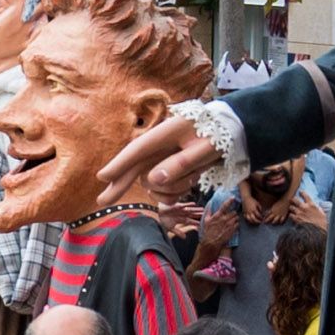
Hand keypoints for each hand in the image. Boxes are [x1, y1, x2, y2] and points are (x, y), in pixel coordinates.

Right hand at [100, 109, 222, 204]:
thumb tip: (151, 181)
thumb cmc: (220, 134)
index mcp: (164, 134)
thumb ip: (180, 164)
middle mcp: (158, 148)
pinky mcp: (169, 170)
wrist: (232, 131)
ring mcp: (162, 160)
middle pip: (133, 168)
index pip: (137, 150)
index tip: (102, 177)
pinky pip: (165, 190)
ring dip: (172, 188)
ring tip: (194, 177)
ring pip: (154, 184)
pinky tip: (190, 182)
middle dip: (119, 185)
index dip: (119, 164)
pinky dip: (177, 192)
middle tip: (102, 202)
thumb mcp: (206, 149)